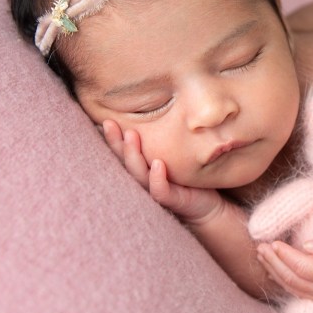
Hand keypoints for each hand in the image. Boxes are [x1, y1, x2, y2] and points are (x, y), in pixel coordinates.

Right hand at [102, 119, 223, 224]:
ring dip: (133, 155)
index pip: (122, 151)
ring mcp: (156, 190)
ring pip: (139, 174)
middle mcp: (144, 180)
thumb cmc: (187, 178)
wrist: (208, 206)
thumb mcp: (173, 154)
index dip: (112, 137)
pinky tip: (157, 164)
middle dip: (115, 143)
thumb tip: (153, 105)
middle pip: (124, 161)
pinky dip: (157, 179)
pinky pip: (161, 191)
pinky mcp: (173, 201)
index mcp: (141, 168)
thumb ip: (162, 137)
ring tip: (130, 136)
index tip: (104, 119)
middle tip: (108, 123)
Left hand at [255, 239, 312, 312]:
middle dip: (273, 262)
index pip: (302, 267)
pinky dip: (282, 281)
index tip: (273, 242)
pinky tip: (273, 270)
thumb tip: (305, 244)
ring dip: (274, 271)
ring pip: (292, 287)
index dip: (285, 255)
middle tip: (260, 246)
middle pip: (292, 278)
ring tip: (261, 255)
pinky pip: (297, 292)